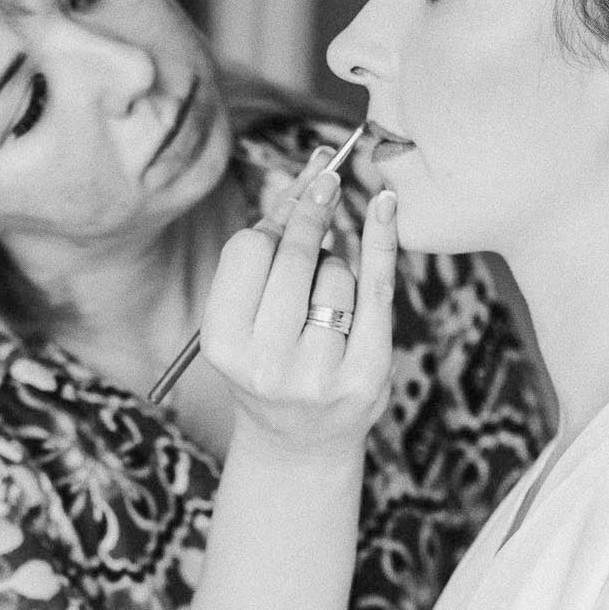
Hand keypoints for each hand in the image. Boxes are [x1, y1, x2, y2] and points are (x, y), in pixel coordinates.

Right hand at [201, 158, 397, 461]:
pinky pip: (377, 290)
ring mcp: (318, 375)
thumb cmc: (270, 360)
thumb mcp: (249, 313)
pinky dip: (381, 242)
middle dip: (313, 214)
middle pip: (294, 256)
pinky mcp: (365, 377)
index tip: (292, 206)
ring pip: (337, 274)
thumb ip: (272, 241)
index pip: (247, 250)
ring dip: (337, 266)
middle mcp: (265, 365)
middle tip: (329, 182)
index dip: (270, 223)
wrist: (301, 444)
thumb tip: (311, 165)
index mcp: (222, 344)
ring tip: (324, 302)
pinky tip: (386, 205)